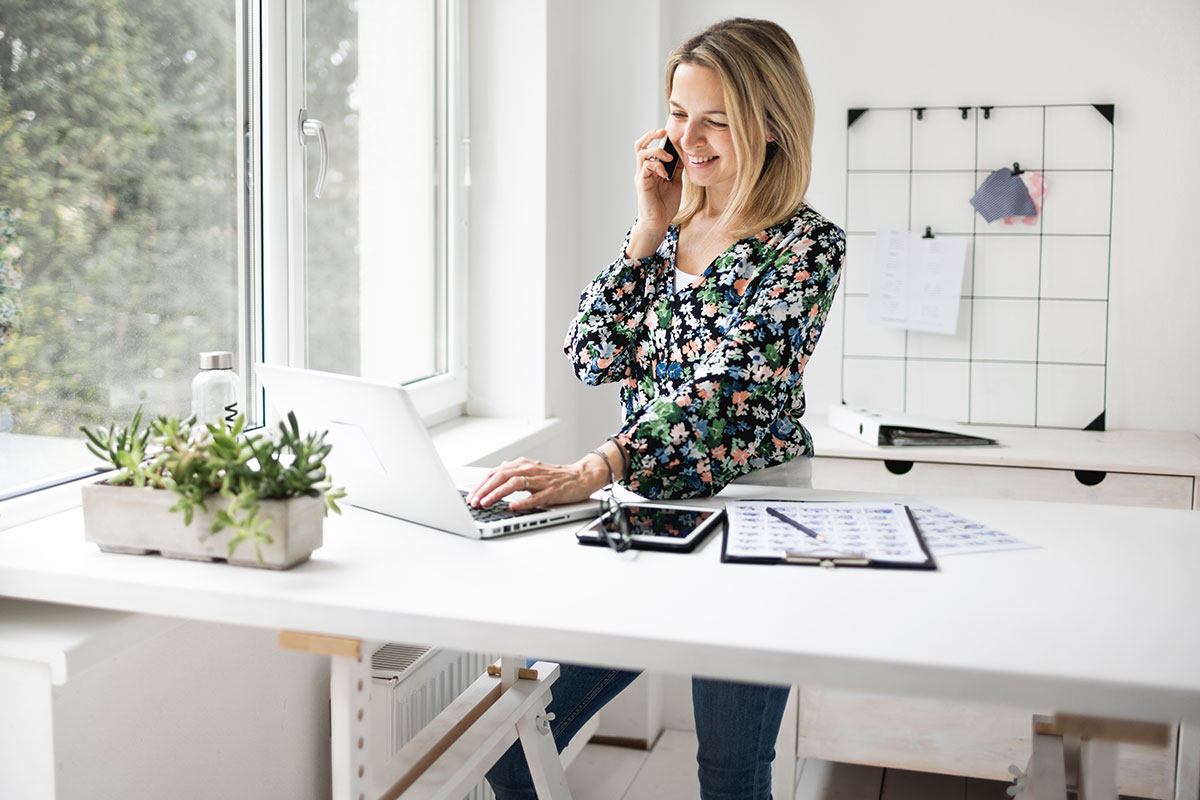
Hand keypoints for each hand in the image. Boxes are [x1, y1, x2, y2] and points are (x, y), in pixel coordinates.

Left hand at [466, 455, 607, 512]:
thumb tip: (493, 475)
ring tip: (487, 503)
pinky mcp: (552, 492)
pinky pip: (535, 497)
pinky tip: (513, 507)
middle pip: (501, 476)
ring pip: (514, 484)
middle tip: (474, 502)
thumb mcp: (530, 471)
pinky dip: (523, 502)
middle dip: (484, 489)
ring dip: (497, 494)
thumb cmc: (555, 477)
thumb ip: (513, 473)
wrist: (581, 476)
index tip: (471, 497)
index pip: (496, 473)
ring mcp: (541, 481)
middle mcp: (530, 470)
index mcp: (522, 465)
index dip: (481, 485)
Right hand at [628, 127, 682, 258]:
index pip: (649, 146)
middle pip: (640, 145)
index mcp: (651, 169)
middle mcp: (643, 170)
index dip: (656, 137)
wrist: (658, 223)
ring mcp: (641, 176)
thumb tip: (684, 155)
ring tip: (669, 158)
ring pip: (642, 152)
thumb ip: (677, 169)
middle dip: (651, 135)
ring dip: (657, 151)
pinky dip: (656, 165)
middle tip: (663, 132)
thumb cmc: (665, 206)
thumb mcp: (676, 183)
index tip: (670, 134)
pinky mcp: (642, 183)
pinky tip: (665, 172)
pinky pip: (646, 166)